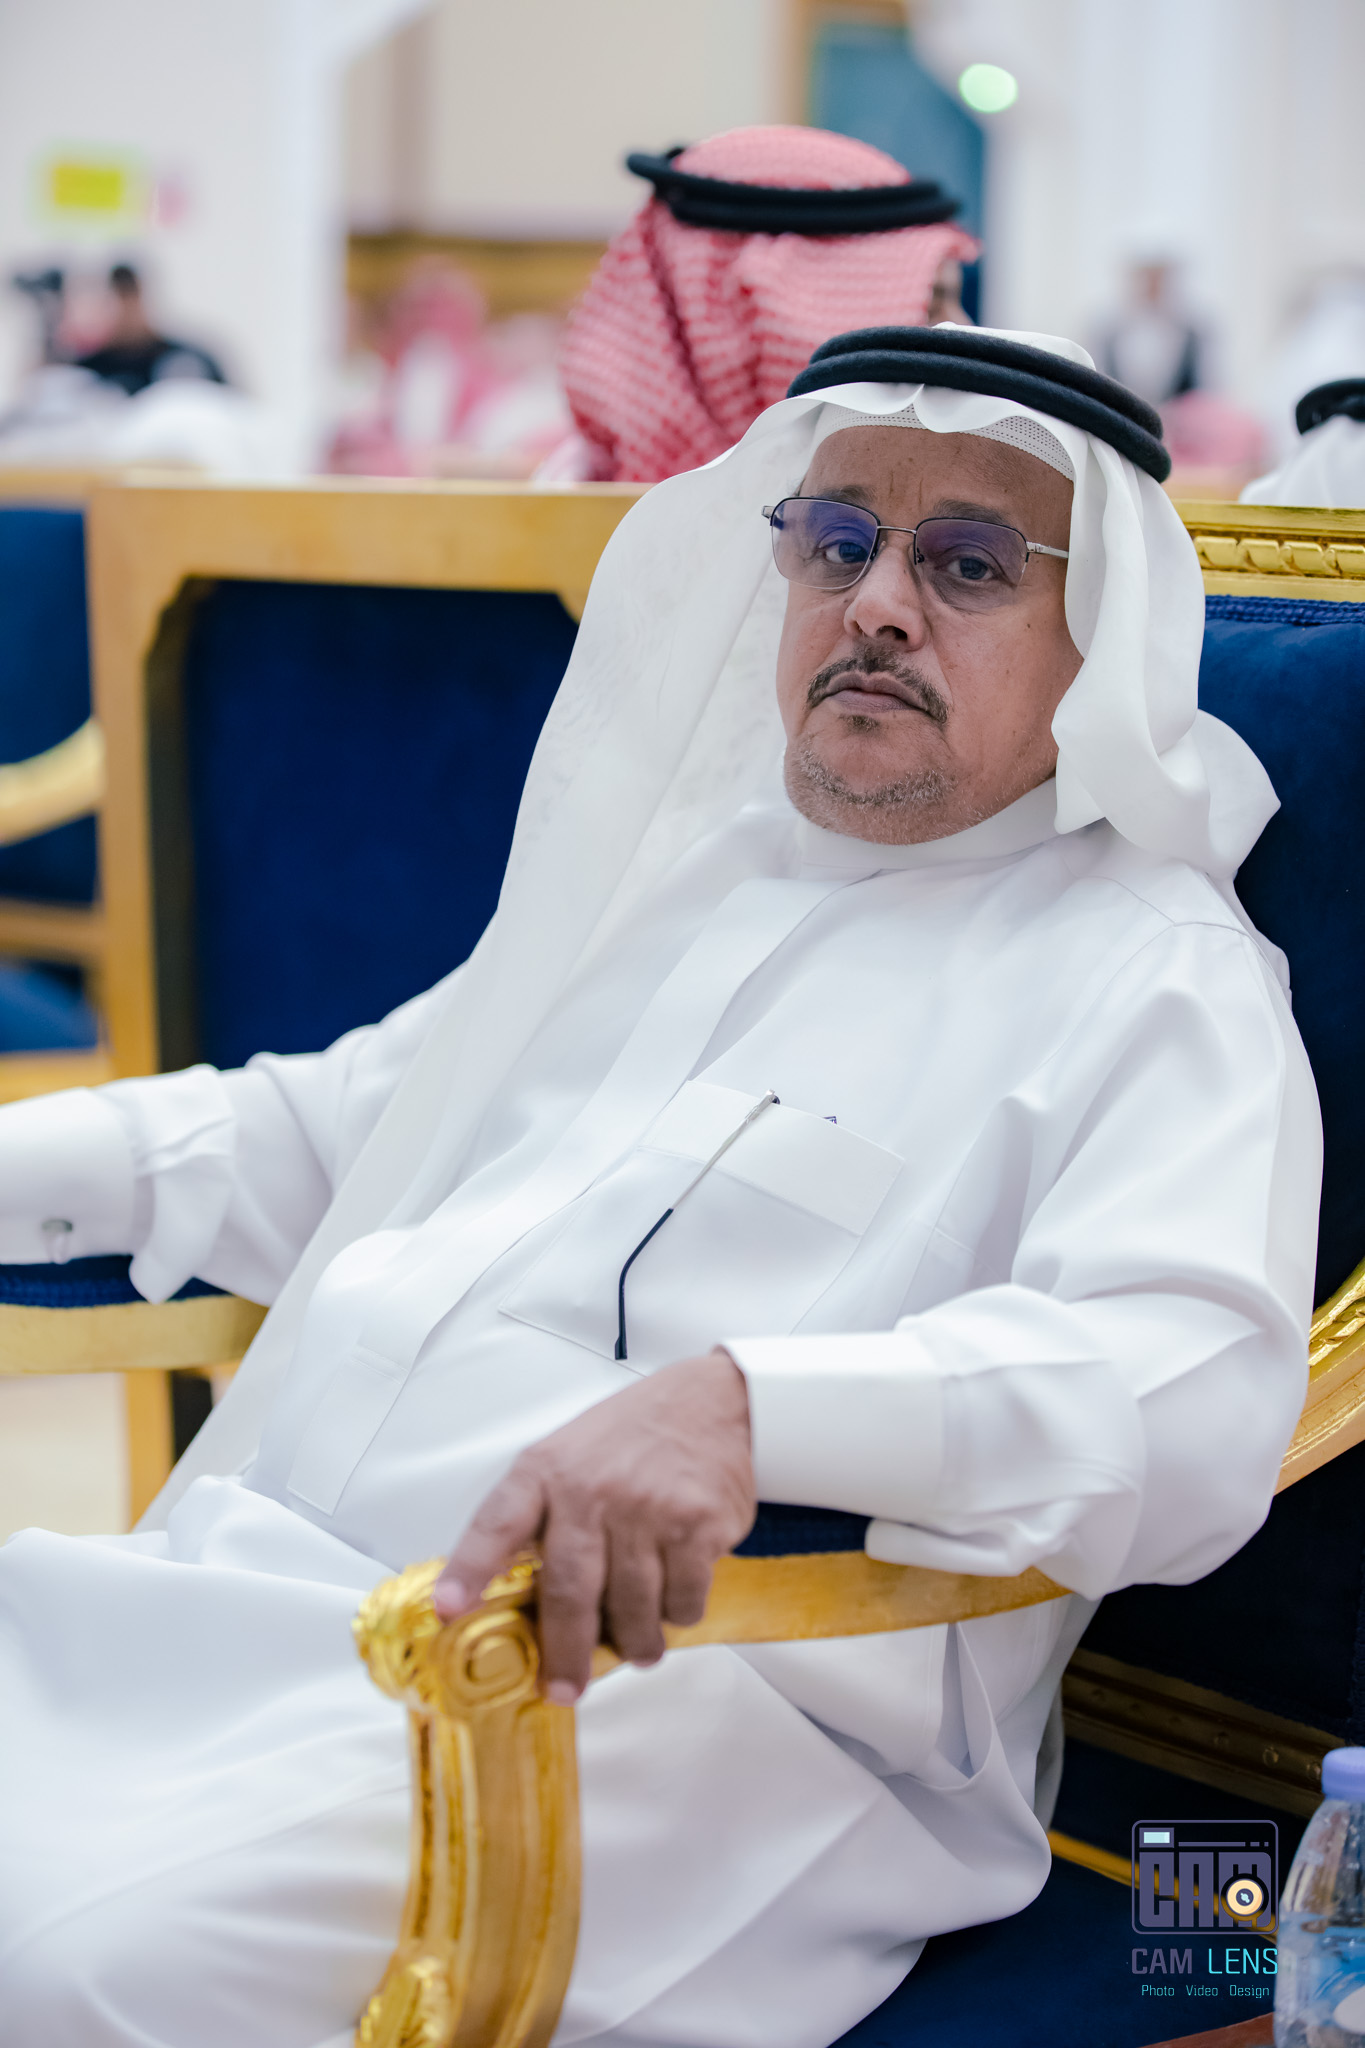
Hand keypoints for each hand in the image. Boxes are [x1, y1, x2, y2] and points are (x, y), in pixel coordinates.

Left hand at [432, 1349, 754, 1702]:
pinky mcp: (698, 1526)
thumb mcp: (570, 1454)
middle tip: (563, 1688)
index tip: (450, 1608)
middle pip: (569, 1591)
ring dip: (634, 1641)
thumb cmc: (632, 1436)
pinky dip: (678, 1614)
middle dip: (565, 1653)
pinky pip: (683, 1599)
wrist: (714, 1402)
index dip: (469, 1567)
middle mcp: (593, 1489)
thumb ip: (543, 1515)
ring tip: (637, 1648)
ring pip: (632, 1608)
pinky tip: (673, 1604)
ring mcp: (647, 1509)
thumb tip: (519, 1598)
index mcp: (547, 1470)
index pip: (497, 1522)